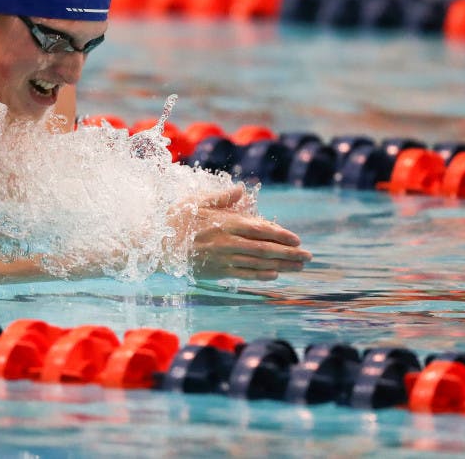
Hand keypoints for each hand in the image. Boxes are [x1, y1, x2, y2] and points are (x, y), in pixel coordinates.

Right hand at [184, 187, 311, 280]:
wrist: (156, 244)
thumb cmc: (177, 219)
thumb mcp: (198, 201)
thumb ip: (222, 197)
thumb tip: (241, 190)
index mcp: (226, 222)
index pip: (261, 229)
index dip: (281, 235)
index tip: (297, 239)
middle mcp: (228, 241)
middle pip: (265, 248)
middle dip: (289, 253)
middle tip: (308, 257)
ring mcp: (223, 258)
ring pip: (258, 263)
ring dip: (281, 265)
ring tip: (298, 267)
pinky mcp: (216, 271)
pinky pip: (243, 274)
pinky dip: (260, 275)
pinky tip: (274, 274)